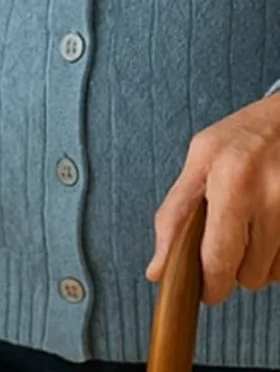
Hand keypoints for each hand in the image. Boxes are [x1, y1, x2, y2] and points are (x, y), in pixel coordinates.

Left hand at [147, 93, 279, 303]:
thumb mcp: (200, 159)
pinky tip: (271, 224)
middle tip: (228, 233)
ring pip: (269, 275)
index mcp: (232, 180)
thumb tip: (158, 269)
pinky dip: (276, 254)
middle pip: (246, 276)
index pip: (218, 260)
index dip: (208, 285)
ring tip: (252, 221)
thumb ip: (175, 214)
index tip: (203, 288)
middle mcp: (270, 198)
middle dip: (232, 266)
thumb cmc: (245, 136)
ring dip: (257, 259)